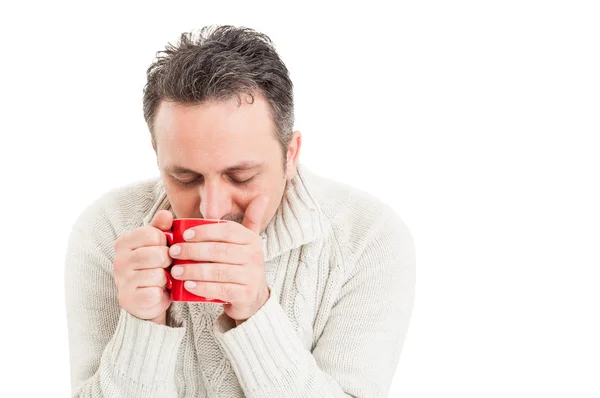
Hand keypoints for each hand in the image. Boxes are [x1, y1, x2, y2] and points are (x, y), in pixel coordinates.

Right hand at [113, 210, 172, 324]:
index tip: (163, 249)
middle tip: (165, 267)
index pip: (152, 234)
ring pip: (157, 274)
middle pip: (157, 254)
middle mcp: (119, 260)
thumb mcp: (157, 244)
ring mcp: (122, 281)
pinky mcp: (128, 300)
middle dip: (168, 261)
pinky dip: (160, 294)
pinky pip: (154, 293)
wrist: (147, 299)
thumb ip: (161, 228)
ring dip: (165, 278)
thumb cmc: (153, 266)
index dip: (165, 242)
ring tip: (161, 280)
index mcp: (124, 242)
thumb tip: (166, 214)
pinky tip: (156, 292)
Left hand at [168, 195, 270, 321]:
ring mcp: (251, 276)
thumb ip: (251, 218)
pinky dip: (203, 288)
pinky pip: (221, 290)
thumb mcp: (248, 241)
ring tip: (176, 270)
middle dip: (193, 250)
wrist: (252, 297)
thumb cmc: (242, 264)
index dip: (205, 231)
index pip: (227, 231)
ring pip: (218, 270)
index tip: (184, 234)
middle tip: (173, 252)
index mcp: (252, 240)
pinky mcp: (246, 295)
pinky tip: (188, 286)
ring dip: (194, 270)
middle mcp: (254, 257)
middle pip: (220, 250)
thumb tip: (262, 196)